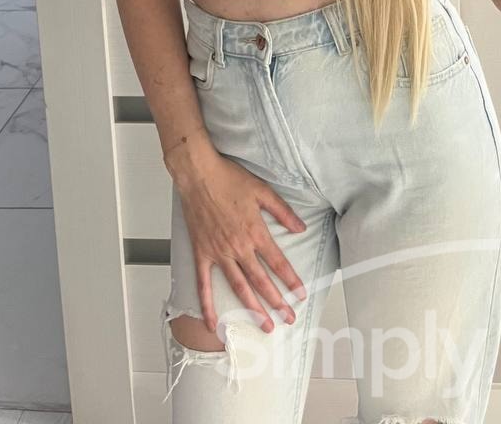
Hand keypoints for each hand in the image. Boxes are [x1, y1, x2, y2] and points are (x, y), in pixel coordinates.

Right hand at [176, 150, 308, 335]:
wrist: (199, 174)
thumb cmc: (229, 179)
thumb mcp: (263, 191)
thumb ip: (283, 212)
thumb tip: (301, 228)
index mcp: (255, 232)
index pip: (278, 263)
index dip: (291, 281)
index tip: (301, 295)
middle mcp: (238, 247)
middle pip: (261, 281)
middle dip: (277, 302)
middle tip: (288, 319)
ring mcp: (218, 253)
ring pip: (239, 287)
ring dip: (252, 309)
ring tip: (264, 325)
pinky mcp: (202, 253)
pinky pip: (203, 285)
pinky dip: (208, 305)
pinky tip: (213, 323)